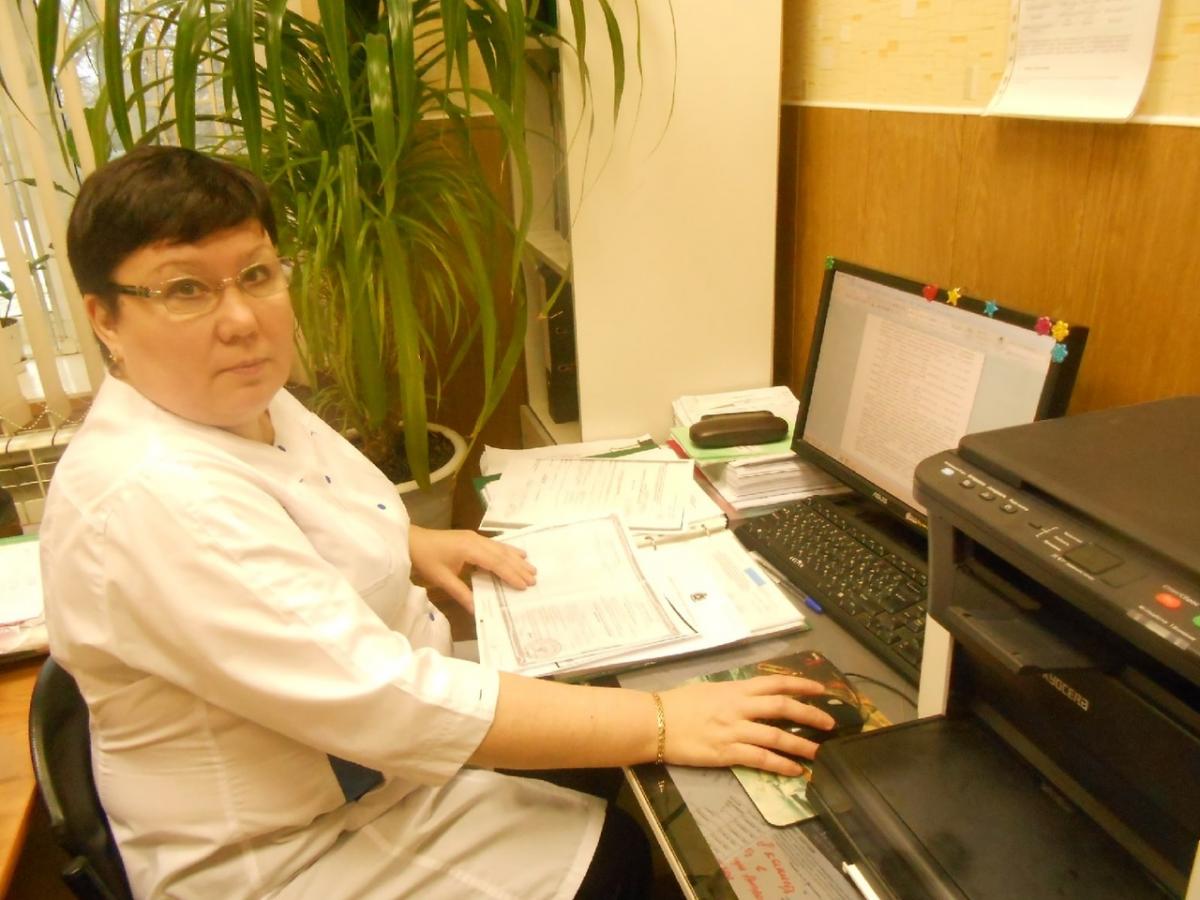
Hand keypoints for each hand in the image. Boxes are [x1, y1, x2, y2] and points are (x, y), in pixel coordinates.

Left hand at [408, 525, 535, 612]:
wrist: (411, 540)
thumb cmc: (425, 559)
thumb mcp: (441, 579)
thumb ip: (460, 593)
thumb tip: (476, 610)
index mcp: (470, 549)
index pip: (495, 563)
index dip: (510, 575)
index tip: (524, 586)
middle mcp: (476, 541)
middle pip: (502, 555)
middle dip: (518, 568)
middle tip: (534, 580)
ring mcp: (474, 537)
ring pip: (500, 548)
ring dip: (516, 558)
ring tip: (531, 568)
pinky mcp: (471, 538)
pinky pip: (494, 545)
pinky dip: (507, 550)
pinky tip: (517, 553)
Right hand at [658, 675, 834, 775]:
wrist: (655, 722)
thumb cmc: (679, 704)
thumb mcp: (711, 690)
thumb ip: (734, 694)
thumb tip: (754, 697)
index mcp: (736, 688)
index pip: (776, 683)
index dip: (802, 684)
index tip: (822, 690)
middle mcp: (739, 707)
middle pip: (783, 707)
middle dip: (810, 714)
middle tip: (830, 723)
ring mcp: (734, 730)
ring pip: (776, 735)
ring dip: (801, 744)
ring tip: (819, 752)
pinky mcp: (727, 753)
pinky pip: (760, 758)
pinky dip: (781, 764)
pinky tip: (795, 770)